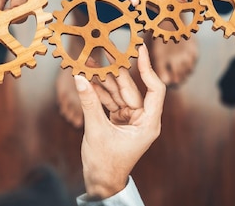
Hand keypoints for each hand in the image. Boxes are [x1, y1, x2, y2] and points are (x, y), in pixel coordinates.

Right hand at [75, 44, 165, 198]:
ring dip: (105, 80)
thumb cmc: (105, 164)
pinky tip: (89, 79)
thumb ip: (89, 102)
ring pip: (119, 93)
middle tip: (105, 52)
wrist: (101, 183)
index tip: (141, 50)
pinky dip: (100, 91)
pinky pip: (111, 100)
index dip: (148, 68)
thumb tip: (80, 78)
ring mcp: (131, 119)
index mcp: (148, 124)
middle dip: (116, 71)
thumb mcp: (96, 131)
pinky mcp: (120, 120)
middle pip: (132, 89)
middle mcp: (143, 119)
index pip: (155, 89)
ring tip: (91, 63)